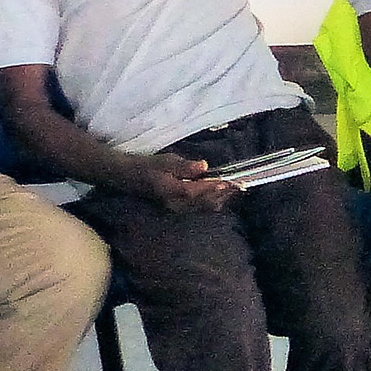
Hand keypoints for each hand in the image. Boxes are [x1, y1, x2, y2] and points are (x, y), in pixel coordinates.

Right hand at [114, 152, 234, 213]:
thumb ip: (185, 166)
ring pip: (204, 208)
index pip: (200, 191)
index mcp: (174, 192)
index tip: (231, 182)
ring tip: (235, 191)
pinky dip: (213, 203)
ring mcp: (178, 208)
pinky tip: (221, 197)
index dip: (217, 187)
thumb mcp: (165, 161)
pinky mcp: (179, 208)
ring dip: (221, 200)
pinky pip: (199, 208)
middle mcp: (177, 204)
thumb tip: (203, 166)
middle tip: (240, 186)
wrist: (130, 177)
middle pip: (206, 203)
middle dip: (224, 195)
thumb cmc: (147, 166)